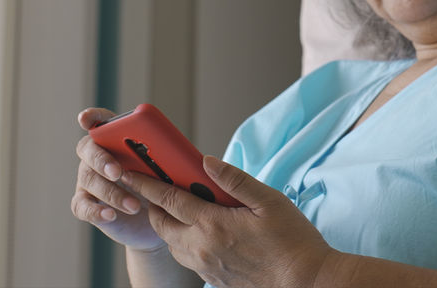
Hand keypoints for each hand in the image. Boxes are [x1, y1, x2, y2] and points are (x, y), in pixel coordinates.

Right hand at [71, 108, 165, 251]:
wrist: (159, 219)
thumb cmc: (164, 186)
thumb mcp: (171, 170)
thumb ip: (170, 157)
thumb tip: (183, 155)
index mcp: (118, 138)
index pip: (101, 121)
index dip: (92, 117)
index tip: (86, 120)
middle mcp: (98, 155)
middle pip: (89, 148)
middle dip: (102, 159)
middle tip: (118, 172)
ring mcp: (88, 179)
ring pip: (89, 179)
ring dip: (111, 192)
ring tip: (134, 205)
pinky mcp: (86, 204)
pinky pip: (81, 206)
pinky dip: (95, 211)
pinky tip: (110, 215)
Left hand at [129, 155, 336, 287]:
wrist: (305, 282)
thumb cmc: (292, 242)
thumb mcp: (269, 201)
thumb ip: (234, 180)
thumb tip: (207, 162)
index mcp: (213, 225)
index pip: (169, 200)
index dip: (147, 184)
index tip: (132, 173)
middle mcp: (202, 248)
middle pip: (162, 224)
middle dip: (153, 205)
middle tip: (155, 189)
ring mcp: (206, 266)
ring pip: (172, 244)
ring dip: (168, 225)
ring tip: (179, 209)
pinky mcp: (213, 279)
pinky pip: (187, 258)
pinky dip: (183, 241)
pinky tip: (200, 232)